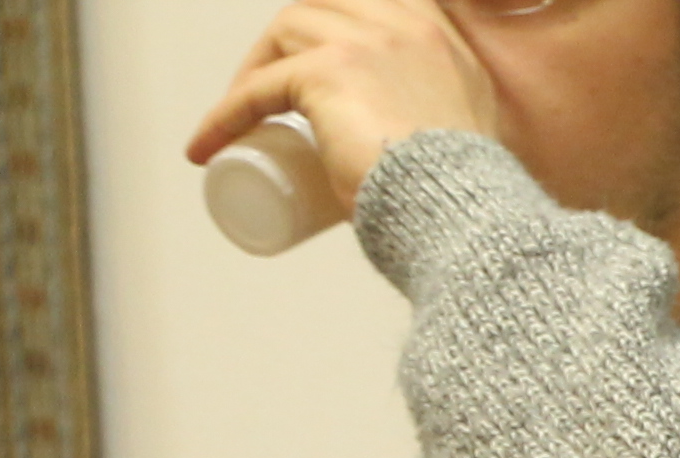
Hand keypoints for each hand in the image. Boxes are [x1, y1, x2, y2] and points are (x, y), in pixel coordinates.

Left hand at [184, 0, 500, 195]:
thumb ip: (447, 116)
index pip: (374, 1)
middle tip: (269, 91)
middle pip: (320, 7)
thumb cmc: (463, 194)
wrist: (462, 215)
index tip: (312, 58)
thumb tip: (418, 138)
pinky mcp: (326, 70)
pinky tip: (209, 146)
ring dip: (254, 71)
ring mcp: (364, 42)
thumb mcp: (469, 132)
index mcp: (440, 36)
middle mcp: (405, 25)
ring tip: (242, 115)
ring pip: (284, 33)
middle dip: (285, 42)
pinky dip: (226, 117)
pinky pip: (258, 89)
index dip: (336, 21)